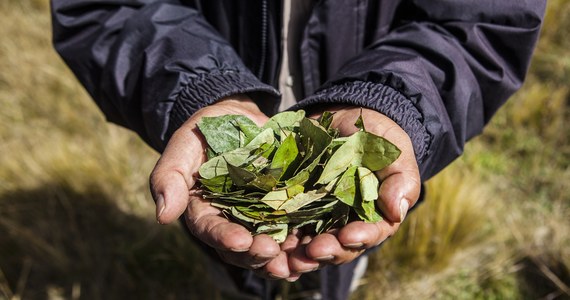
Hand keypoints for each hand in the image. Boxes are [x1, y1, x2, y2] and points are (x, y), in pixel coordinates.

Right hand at [149, 95, 291, 277]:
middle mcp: (231, 220)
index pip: (211, 229)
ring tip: (295, 262)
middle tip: (271, 253)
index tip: (240, 241)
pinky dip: (303, 241)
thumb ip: (170, 176)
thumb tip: (163, 216)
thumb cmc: (206, 130)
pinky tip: (314, 247)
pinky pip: (293, 229)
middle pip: (241, 247)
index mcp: (204, 210)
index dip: (224, 238)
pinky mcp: (284, 207)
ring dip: (282, 257)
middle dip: (256, 254)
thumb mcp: (184, 144)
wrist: (238, 118)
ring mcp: (259, 217)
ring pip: (268, 246)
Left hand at [286, 106, 420, 273]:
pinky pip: (283, 227)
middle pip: (336, 247)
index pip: (369, 234)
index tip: (348, 236)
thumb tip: (396, 211)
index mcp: (373, 217)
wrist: (345, 120)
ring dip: (298, 255)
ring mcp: (317, 218)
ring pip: (308, 245)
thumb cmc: (377, 139)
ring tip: (287, 257)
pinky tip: (266, 243)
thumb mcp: (393, 153)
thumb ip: (400, 180)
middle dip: (325, 251)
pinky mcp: (293, 206)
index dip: (360, 238)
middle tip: (313, 251)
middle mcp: (344, 224)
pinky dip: (276, 238)